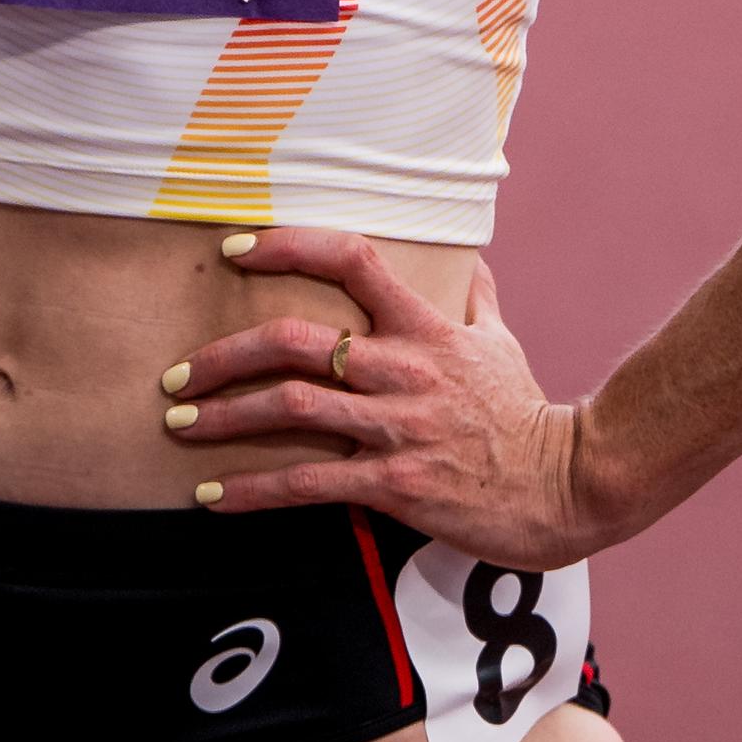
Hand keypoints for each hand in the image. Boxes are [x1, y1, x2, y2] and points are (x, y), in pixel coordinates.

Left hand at [163, 229, 605, 568]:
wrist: (564, 486)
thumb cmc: (526, 413)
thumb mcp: (500, 341)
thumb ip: (474, 296)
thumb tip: (466, 257)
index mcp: (423, 326)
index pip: (352, 259)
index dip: (289, 244)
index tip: (236, 248)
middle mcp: (401, 368)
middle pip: (295, 339)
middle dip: (224, 353)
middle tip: (178, 373)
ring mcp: (394, 426)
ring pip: (290, 407)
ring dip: (223, 416)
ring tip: (179, 425)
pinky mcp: (392, 483)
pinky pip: (308, 483)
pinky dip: (252, 489)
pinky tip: (213, 497)